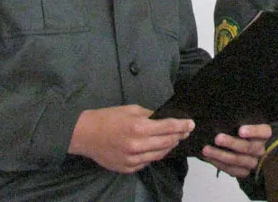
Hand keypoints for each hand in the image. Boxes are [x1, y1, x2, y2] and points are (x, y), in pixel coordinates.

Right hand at [68, 105, 193, 172]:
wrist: (86, 134)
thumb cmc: (109, 118)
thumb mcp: (131, 109)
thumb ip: (150, 114)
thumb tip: (165, 117)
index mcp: (139, 127)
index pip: (168, 127)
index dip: (182, 125)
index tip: (191, 124)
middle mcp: (138, 145)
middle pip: (167, 142)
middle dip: (179, 136)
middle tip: (186, 131)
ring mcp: (132, 159)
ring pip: (159, 155)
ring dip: (169, 147)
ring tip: (175, 140)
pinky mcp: (128, 168)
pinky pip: (147, 162)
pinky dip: (154, 155)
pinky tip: (158, 149)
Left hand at [201, 124, 271, 178]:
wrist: (244, 143)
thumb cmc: (241, 127)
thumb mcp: (244, 120)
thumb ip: (238, 118)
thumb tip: (223, 113)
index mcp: (264, 134)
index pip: (264, 131)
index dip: (253, 131)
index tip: (240, 130)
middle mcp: (260, 149)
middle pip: (248, 147)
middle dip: (231, 143)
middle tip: (217, 138)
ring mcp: (253, 162)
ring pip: (238, 160)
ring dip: (221, 155)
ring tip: (207, 150)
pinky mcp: (244, 171)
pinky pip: (232, 170)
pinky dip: (219, 164)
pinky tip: (209, 158)